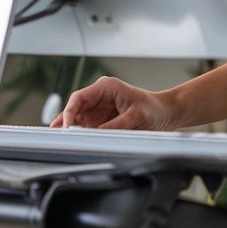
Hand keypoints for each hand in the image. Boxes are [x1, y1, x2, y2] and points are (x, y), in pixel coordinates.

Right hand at [50, 76, 176, 130]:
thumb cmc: (154, 109)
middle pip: (75, 108)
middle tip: (60, 137)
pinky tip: (73, 140)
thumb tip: (96, 133)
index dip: (69, 112)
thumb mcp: (135, 117)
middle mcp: (100, 95)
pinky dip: (79, 133)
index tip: (67, 127)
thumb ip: (114, 125)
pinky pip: (86, 126)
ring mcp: (99, 107)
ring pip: (78, 118)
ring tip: (63, 141)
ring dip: (71, 128)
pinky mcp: (102, 119)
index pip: (79, 97)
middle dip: (66, 122)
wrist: (166, 112)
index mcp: (106, 87)